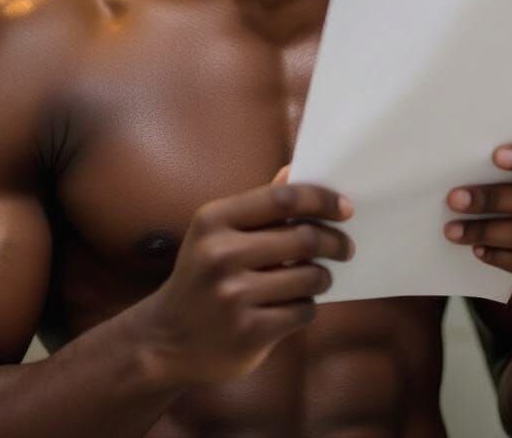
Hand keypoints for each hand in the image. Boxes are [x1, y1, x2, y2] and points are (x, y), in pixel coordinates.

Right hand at [132, 163, 355, 385]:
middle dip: (334, 241)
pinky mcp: (248, 332)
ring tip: (318, 277)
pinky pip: (303, 311)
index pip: (283, 198)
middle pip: (303, 237)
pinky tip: (294, 306)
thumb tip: (293, 170)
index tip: (345, 208)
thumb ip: (258, 205)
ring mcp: (233, 296)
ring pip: (309, 276)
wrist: (166, 340)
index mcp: (213, 220)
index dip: (321, 200)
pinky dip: (307, 307)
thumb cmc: (203, 276)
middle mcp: (220, 254)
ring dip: (322, 277)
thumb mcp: (217, 234)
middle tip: (345, 247)